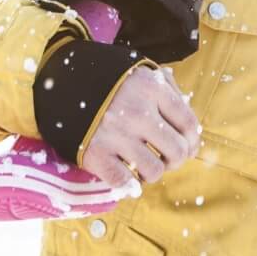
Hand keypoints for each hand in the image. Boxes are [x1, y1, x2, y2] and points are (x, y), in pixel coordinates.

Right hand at [76, 66, 202, 191]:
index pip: (189, 124)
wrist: (63, 83)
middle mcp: (137, 112)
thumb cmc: (110, 80)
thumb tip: (189, 127)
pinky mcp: (95, 154)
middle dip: (176, 159)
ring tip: (145, 164)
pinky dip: (130, 184)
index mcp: (152, 89)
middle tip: (167, 158)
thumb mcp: (142, 71)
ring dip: (153, 172)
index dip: (193, 141)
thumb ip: (169, 90)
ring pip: (154, 171)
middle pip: (177, 151)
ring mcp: (116, 135)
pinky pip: (124, 182)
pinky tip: (128, 175)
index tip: (189, 146)